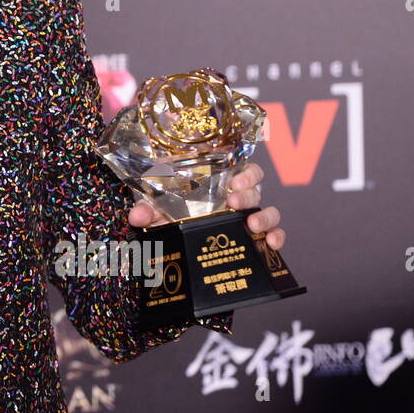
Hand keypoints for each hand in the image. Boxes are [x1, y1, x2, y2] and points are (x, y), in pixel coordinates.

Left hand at [126, 162, 285, 249]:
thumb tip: (136, 217)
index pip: (243, 167)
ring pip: (270, 210)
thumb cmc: (170, 214)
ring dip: (265, 216)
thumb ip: (147, 210)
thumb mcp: (157, 209)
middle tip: (233, 201)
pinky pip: (274, 234)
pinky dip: (277, 238)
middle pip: (256, 188)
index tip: (234, 182)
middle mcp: (237, 197)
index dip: (245, 172)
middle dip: (248, 193)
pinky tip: (272, 245)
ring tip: (251, 224)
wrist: (174, 239)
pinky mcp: (253, 237)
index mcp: (219, 182)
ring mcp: (247, 217)